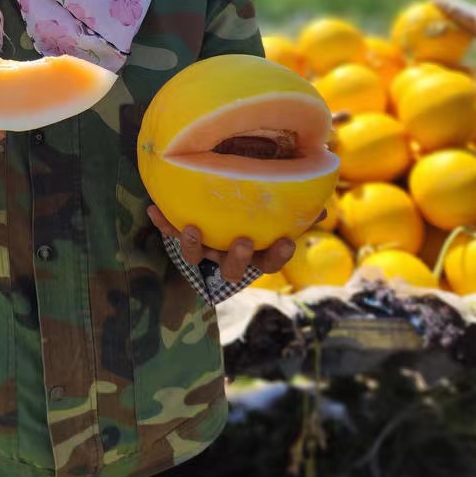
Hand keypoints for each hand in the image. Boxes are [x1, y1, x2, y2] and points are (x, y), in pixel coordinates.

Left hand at [147, 205, 308, 283]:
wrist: (218, 216)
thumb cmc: (255, 216)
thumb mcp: (275, 216)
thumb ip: (297, 213)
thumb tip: (323, 206)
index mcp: (254, 254)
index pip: (270, 261)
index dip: (277, 255)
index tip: (286, 241)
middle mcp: (228, 258)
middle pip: (233, 269)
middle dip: (237, 258)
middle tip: (242, 241)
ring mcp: (206, 251)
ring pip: (199, 257)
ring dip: (193, 245)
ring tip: (192, 228)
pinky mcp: (185, 240)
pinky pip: (172, 232)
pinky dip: (163, 222)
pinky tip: (153, 209)